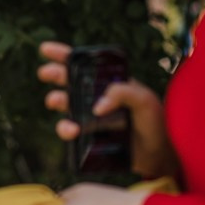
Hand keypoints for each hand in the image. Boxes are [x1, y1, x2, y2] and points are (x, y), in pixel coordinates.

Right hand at [37, 41, 176, 177]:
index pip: (85, 64)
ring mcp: (90, 117)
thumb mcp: (144, 100)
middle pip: (68, 81)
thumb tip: (96, 107)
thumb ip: (121, 93)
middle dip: (53, 74)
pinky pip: (68, 130)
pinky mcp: (87, 137)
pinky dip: (65, 129)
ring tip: (57, 102)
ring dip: (56, 100)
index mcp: (109, 82)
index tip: (46, 49)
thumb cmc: (155, 122)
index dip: (64, 55)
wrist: (159, 155)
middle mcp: (96, 96)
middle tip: (45, 74)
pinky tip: (73, 131)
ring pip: (64, 105)